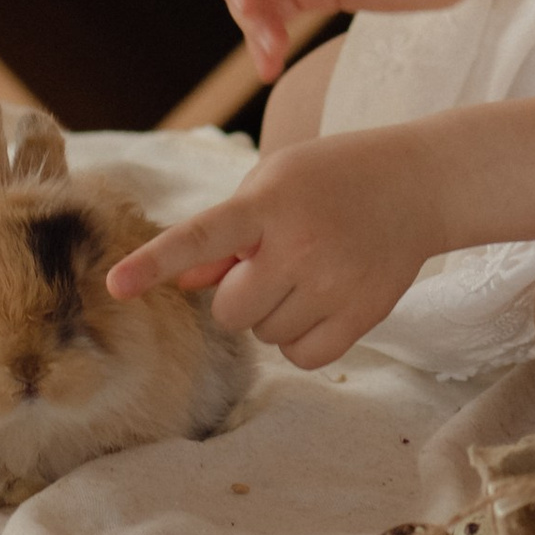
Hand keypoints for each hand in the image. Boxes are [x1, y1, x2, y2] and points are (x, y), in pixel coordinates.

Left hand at [104, 128, 439, 370]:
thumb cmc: (332, 177)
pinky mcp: (363, 315)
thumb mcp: (273, 182)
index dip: (156, 261)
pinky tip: (321, 302)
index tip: (115, 284)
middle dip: (238, 296)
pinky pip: (302, 357)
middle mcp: (300, 246)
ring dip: (273, 314)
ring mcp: (334, 284)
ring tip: (306, 272)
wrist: (419, 184)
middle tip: (270, 264)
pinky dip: (301, 340)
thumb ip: (225, 234)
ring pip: (265, 337)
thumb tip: (185, 285)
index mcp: (269, 203)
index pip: (202, 236)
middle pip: (230, 312)